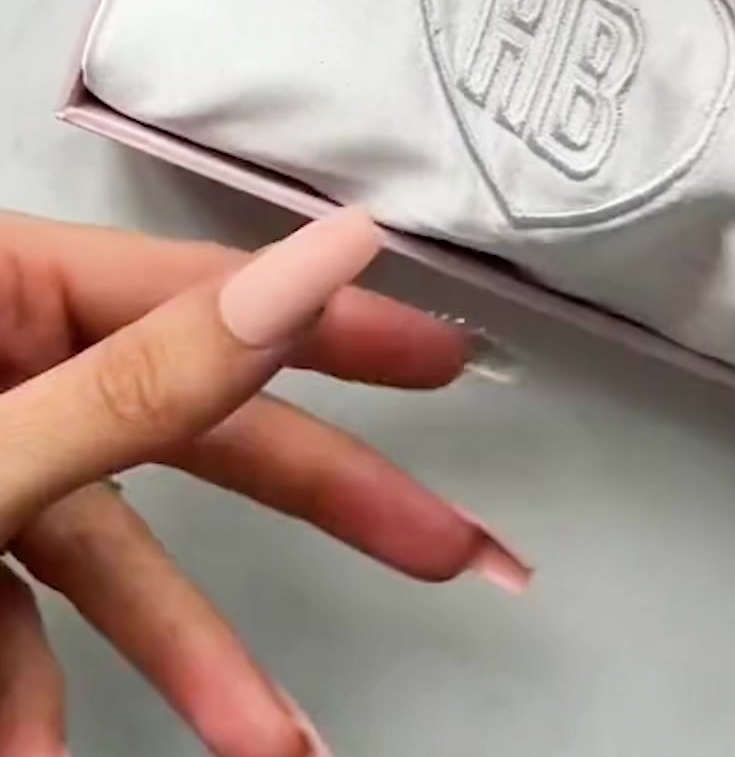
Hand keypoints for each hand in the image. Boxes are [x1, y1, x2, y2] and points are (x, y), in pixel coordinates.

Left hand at [0, 206, 528, 755]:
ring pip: (106, 541)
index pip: (201, 288)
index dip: (334, 322)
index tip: (444, 356)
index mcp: (4, 282)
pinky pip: (18, 604)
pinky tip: (44, 748)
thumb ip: (142, 382)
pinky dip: (37, 686)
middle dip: (311, 499)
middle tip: (443, 542)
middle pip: (184, 419)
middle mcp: (1, 355)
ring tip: (273, 741)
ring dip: (186, 645)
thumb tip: (307, 271)